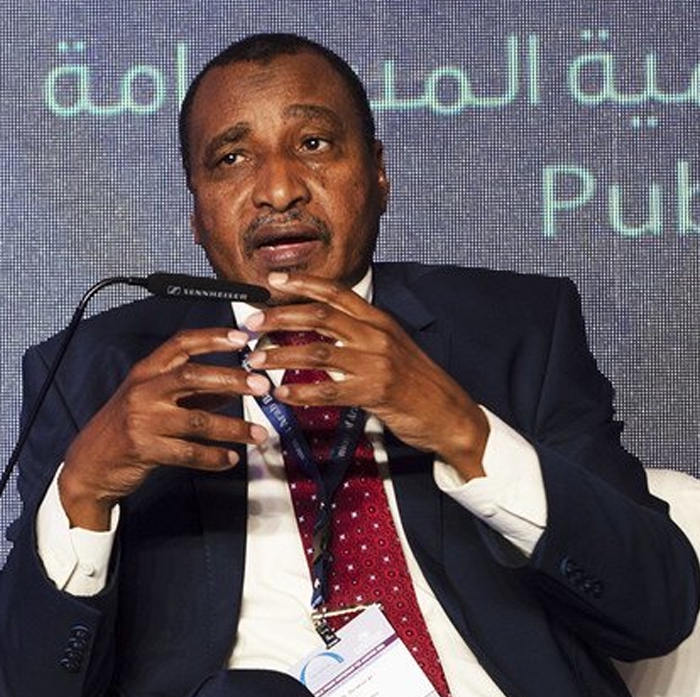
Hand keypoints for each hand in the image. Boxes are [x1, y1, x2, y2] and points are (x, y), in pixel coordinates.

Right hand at [59, 327, 269, 528]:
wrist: (90, 463)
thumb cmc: (125, 429)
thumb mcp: (153, 402)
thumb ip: (192, 395)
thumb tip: (230, 390)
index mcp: (146, 372)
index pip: (181, 344)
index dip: (213, 338)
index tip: (242, 338)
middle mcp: (144, 391)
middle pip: (193, 376)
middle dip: (232, 379)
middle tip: (261, 386)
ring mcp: (143, 419)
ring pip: (197, 420)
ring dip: (233, 427)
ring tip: (259, 434)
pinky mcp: (144, 448)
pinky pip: (188, 452)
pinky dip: (213, 457)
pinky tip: (230, 458)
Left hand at [244, 272, 488, 478]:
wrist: (449, 413)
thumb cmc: (417, 383)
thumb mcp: (391, 348)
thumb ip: (359, 337)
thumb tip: (320, 334)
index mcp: (378, 320)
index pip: (335, 292)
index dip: (301, 283)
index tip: (272, 281)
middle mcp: (376, 335)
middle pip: (319, 316)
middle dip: (279, 317)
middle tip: (250, 322)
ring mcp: (376, 362)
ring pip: (317, 352)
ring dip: (281, 355)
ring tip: (256, 360)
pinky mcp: (374, 391)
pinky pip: (328, 389)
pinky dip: (300, 392)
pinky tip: (281, 395)